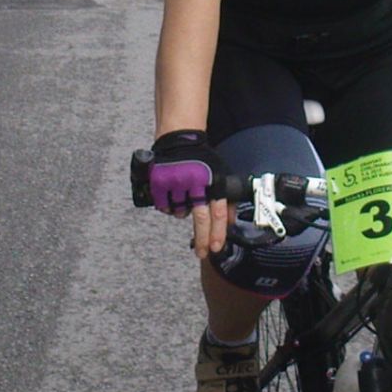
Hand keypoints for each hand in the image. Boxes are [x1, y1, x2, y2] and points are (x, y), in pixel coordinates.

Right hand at [148, 130, 230, 257]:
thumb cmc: (202, 159)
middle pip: (200, 219)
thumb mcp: (220, 175)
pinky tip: (173, 199)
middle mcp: (196, 184)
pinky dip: (169, 208)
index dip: (217, 233)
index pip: (218, 213)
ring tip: (184, 201)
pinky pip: (165, 206)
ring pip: (181, 213)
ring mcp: (177, 183)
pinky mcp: (161, 182)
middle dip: (201, 239)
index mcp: (214, 182)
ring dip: (183, 214)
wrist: (180, 138)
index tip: (214, 248)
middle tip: (200, 253)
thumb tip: (230, 223)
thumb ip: (226, 199)